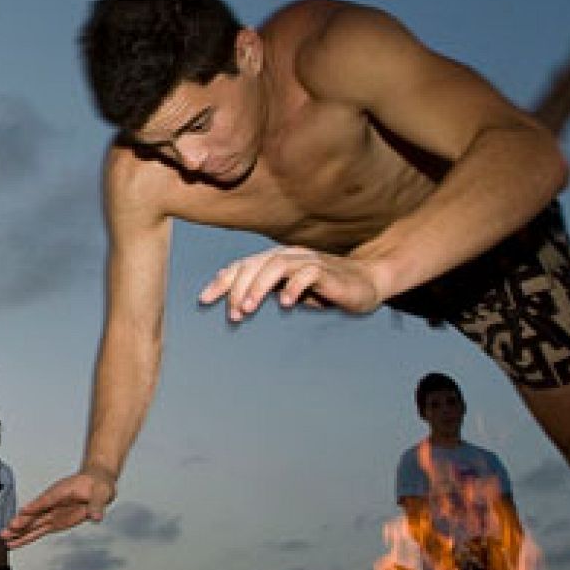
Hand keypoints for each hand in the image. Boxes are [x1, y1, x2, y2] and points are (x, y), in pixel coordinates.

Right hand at [2, 468, 115, 547]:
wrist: (98, 483)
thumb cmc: (98, 484)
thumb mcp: (102, 493)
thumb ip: (97, 506)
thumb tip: (95, 516)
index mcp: (62, 492)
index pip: (46, 500)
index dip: (35, 506)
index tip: (24, 512)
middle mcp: (53, 503)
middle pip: (35, 513)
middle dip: (22, 522)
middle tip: (8, 529)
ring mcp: (52, 513)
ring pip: (33, 523)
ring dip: (20, 531)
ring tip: (5, 539)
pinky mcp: (55, 521)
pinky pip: (39, 530)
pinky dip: (27, 536)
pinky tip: (16, 542)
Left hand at [199, 246, 380, 322]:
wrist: (365, 283)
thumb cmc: (324, 288)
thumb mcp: (289, 291)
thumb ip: (266, 291)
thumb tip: (235, 301)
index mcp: (275, 260)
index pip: (242, 266)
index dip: (222, 281)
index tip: (204, 300)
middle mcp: (288, 256)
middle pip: (254, 264)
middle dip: (238, 288)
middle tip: (232, 313)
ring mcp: (307, 260)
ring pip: (276, 265)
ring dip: (258, 287)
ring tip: (248, 308)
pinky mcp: (326, 270)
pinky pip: (307, 273)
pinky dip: (293, 287)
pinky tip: (286, 303)